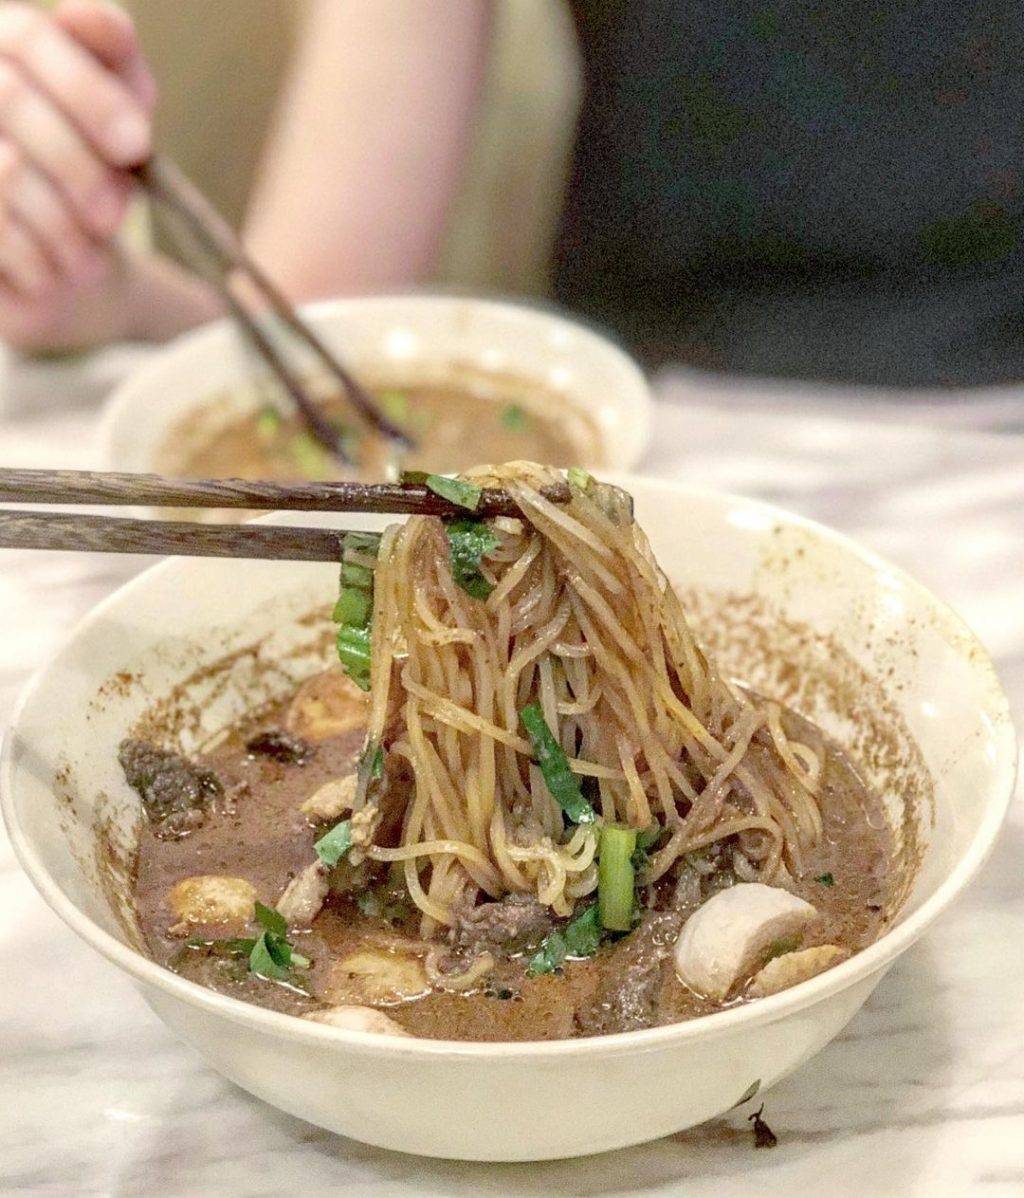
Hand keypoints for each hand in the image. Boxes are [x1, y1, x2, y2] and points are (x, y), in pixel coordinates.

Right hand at [0, 1, 154, 348]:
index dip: (85, 91)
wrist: (72, 254)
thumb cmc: (99, 165)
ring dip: (66, 222)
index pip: (28, 39)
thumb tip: (84, 12)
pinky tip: (62, 271)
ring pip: (8, 170)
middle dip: (78, 165)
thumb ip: (113, 55)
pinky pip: (0, 235)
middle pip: (12, 99)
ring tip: (91, 249)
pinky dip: (45, 262)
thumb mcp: (121, 106)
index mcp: (0, 43)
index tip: (136, 143)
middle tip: (115, 215)